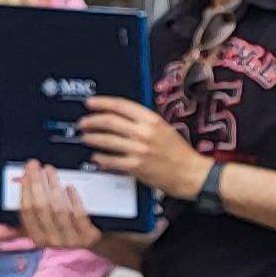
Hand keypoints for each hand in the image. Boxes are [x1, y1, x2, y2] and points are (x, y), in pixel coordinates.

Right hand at [12, 162, 104, 250]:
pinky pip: (78, 215)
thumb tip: (18, 189)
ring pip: (59, 209)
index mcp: (38, 237)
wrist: (97, 241)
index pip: (26, 212)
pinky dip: (73, 199)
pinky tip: (69, 187)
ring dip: (53, 186)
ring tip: (50, 171)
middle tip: (34, 165)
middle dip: (36, 183)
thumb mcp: (48, 224)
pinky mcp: (88, 238)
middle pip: (41, 208)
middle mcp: (52, 241)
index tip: (25, 173)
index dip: (25, 190)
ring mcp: (71, 241)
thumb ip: (32, 213)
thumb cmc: (68, 227)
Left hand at [79, 96, 207, 199]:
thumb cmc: (179, 152)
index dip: (102, 102)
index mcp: (152, 120)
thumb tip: (119, 116)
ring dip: (92, 138)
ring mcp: (139, 150)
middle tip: (83, 123)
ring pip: (107, 140)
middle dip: (91, 121)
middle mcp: (144, 133)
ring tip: (86, 137)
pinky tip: (96, 156)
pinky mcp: (136, 166)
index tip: (90, 103)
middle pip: (109, 121)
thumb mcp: (164, 128)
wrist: (191, 173)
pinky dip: (101, 157)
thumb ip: (143, 121)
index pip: (121, 105)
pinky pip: (111, 160)